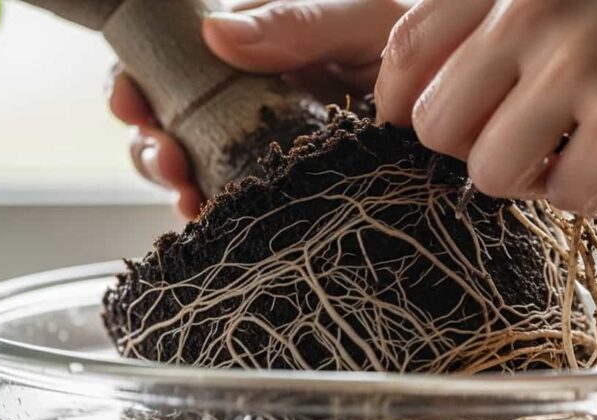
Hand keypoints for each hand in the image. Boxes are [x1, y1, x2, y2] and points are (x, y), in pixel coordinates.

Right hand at [108, 0, 407, 217]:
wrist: (468, 101)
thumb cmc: (417, 48)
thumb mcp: (361, 21)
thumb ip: (298, 22)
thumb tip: (217, 33)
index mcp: (256, 56)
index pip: (175, 68)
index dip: (138, 86)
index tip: (129, 102)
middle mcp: (253, 105)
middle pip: (174, 128)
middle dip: (152, 146)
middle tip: (164, 160)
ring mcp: (270, 153)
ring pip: (199, 173)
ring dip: (178, 185)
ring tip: (186, 191)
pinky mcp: (293, 195)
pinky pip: (240, 212)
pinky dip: (216, 220)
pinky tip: (212, 220)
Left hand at [374, 0, 596, 216]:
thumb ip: (520, 30)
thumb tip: (432, 104)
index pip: (408, 40)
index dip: (403, 99)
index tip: (426, 126)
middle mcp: (537, 5)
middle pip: (436, 123)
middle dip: (480, 150)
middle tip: (538, 148)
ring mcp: (583, 62)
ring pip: (489, 171)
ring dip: (537, 182)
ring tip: (591, 161)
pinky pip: (564, 198)